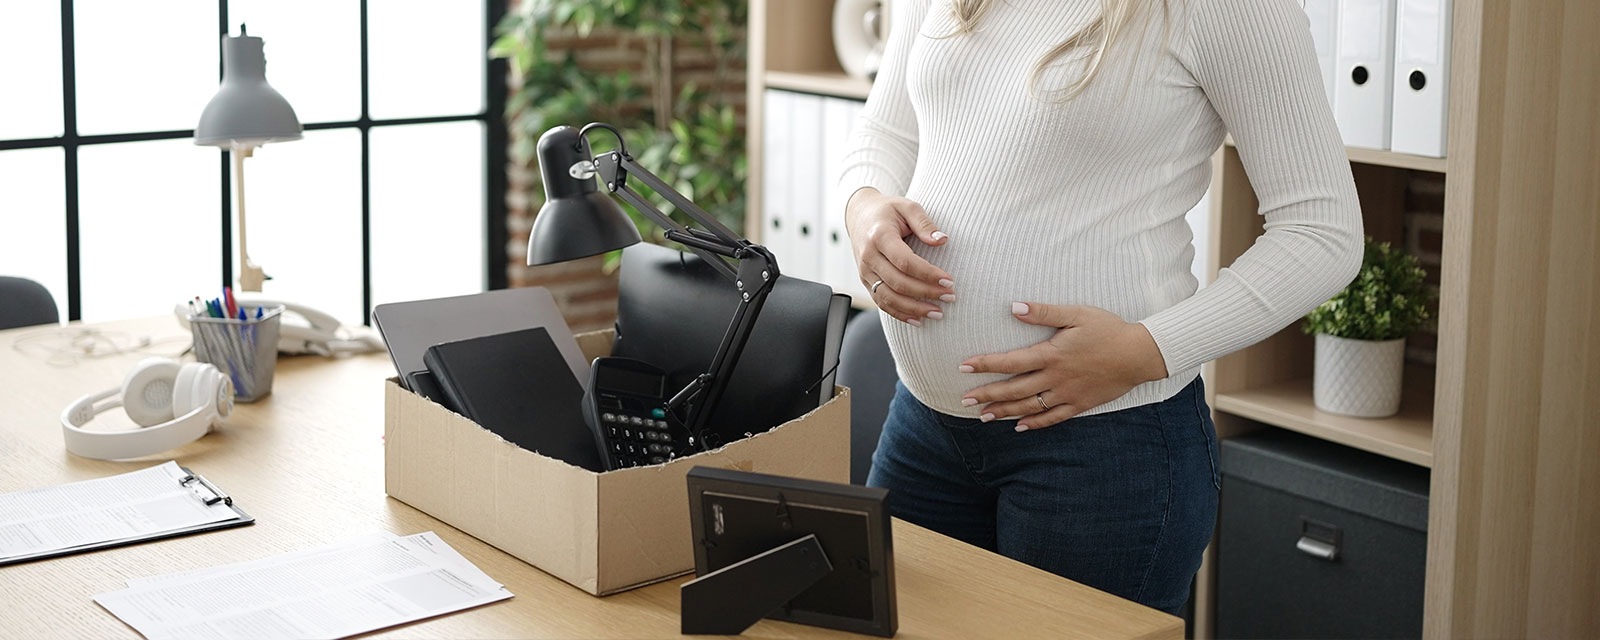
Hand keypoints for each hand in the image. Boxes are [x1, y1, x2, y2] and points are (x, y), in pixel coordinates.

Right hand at [845, 187, 955, 324]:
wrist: (859, 215)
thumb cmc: (887, 211)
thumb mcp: (907, 206)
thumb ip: (924, 223)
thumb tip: (942, 240)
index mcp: (879, 237)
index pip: (905, 262)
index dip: (928, 274)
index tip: (949, 281)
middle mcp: (869, 256)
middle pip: (898, 283)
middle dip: (926, 293)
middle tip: (950, 297)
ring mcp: (865, 271)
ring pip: (888, 298)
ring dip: (914, 309)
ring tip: (938, 313)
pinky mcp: (865, 281)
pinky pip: (881, 302)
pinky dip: (899, 314)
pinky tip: (918, 320)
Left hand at [958, 302, 1168, 430]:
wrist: (1140, 354)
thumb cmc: (1108, 329)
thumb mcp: (1077, 314)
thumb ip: (1044, 312)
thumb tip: (1015, 307)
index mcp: (1052, 354)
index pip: (1010, 362)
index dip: (985, 365)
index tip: (964, 367)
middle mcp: (1055, 378)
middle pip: (1014, 389)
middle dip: (987, 395)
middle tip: (965, 400)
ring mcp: (1067, 394)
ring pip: (1029, 407)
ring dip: (1004, 412)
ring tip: (983, 417)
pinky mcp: (1080, 405)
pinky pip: (1053, 418)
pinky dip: (1035, 424)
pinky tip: (1019, 427)